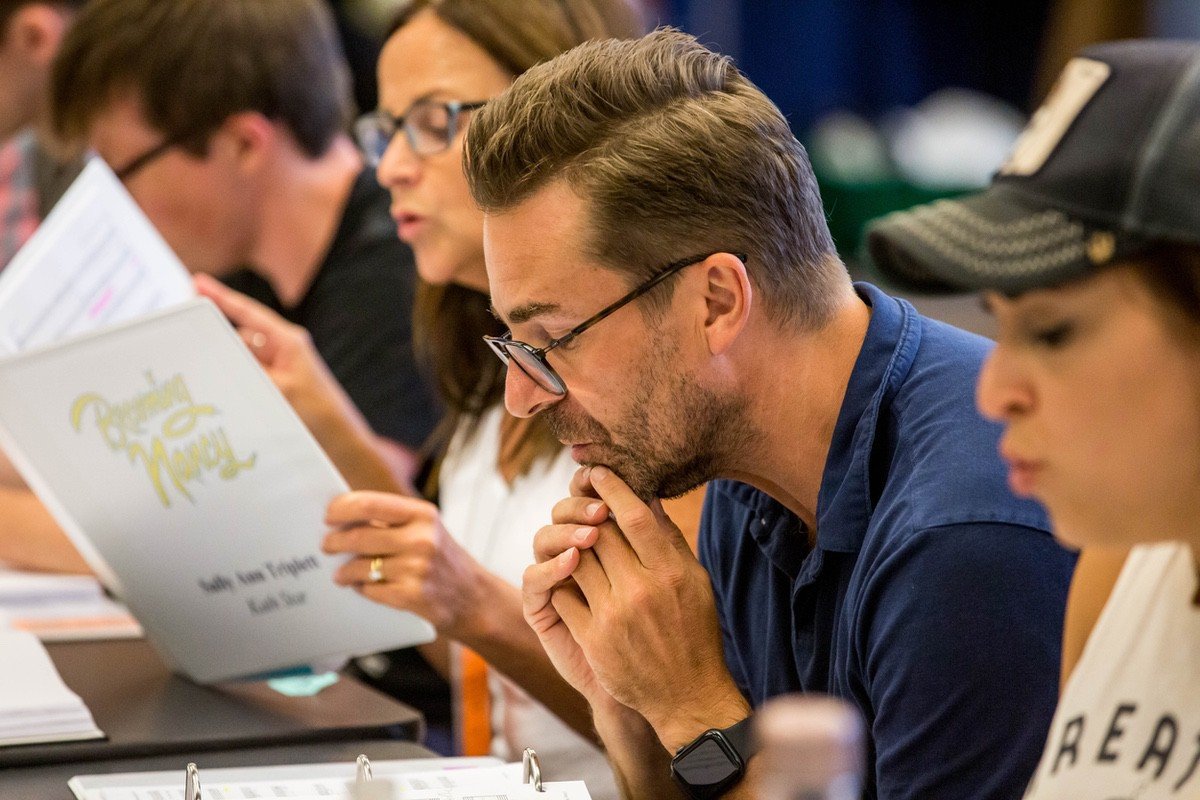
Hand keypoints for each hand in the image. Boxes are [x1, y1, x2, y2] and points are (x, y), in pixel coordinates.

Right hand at [195, 275, 408, 491]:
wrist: (342, 445)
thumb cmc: (321, 415)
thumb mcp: (281, 391)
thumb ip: (250, 372)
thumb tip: (220, 357)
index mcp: (288, 342)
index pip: (248, 313)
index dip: (222, 297)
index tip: (196, 281)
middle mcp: (282, 352)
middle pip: (240, 336)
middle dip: (215, 337)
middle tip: (184, 336)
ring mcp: (278, 371)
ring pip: (240, 360)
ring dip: (223, 365)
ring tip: (197, 372)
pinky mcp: (276, 390)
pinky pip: (246, 378)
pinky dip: (232, 382)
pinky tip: (214, 393)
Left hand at [323, 491, 489, 636]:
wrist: (475, 598)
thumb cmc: (443, 559)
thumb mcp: (427, 530)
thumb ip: (393, 521)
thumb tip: (344, 517)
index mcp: (423, 515)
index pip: (370, 504)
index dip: (342, 508)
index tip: (328, 515)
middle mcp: (422, 539)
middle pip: (359, 537)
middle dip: (335, 542)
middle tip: (326, 545)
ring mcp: (417, 569)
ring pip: (360, 567)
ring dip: (344, 571)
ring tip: (341, 573)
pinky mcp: (412, 596)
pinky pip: (370, 590)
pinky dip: (361, 588)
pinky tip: (361, 586)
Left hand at [527, 465, 749, 749]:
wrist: (686, 696)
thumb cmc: (694, 633)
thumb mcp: (694, 582)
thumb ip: (669, 541)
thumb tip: (648, 499)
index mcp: (670, 571)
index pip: (635, 516)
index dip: (612, 488)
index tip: (598, 473)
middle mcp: (641, 589)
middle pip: (600, 533)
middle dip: (588, 515)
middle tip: (585, 506)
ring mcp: (613, 615)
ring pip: (576, 560)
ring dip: (572, 547)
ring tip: (576, 542)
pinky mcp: (592, 638)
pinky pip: (563, 595)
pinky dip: (561, 582)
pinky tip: (568, 578)